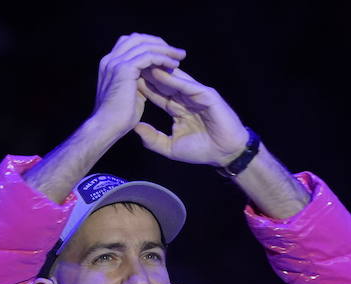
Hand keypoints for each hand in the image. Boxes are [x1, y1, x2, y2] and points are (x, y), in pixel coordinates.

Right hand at [89, 34, 186, 139]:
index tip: (166, 55)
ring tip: (180, 56)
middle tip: (177, 52)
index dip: (149, 46)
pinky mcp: (124, 69)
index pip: (130, 44)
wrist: (106, 128)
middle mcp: (111, 59)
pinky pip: (148, 56)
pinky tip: (174, 66)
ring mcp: (116, 62)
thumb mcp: (130, 96)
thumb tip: (150, 80)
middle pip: (137, 39)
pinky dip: (162, 58)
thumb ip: (138, 84)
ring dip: (164, 50)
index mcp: (110, 64)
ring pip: (144, 45)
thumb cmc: (118, 119)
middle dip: (158, 43)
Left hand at [134, 67, 250, 166]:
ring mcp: (197, 94)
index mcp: (178, 107)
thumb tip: (135, 128)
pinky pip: (187, 85)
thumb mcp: (170, 147)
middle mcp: (186, 97)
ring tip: (141, 62)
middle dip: (147, 74)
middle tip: (130, 64)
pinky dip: (174, 79)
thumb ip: (153, 139)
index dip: (142, 87)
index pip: (157, 94)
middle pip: (164, 82)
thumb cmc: (202, 151)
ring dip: (158, 71)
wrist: (225, 154)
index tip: (125, 81)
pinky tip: (160, 73)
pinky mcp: (207, 94)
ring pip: (174, 79)